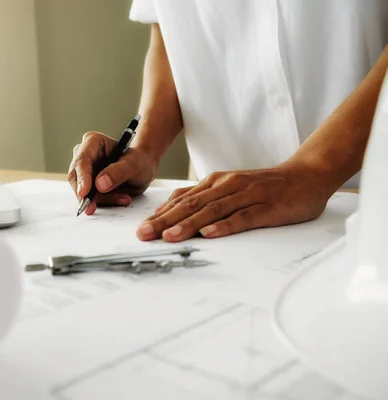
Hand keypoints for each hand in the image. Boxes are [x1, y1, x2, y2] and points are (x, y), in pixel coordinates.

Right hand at [68, 131, 158, 214]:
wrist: (143, 169)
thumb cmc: (139, 161)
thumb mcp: (134, 165)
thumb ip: (118, 172)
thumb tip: (99, 184)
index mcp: (93, 142)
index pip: (82, 160)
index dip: (82, 178)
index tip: (84, 193)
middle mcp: (84, 154)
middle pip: (77, 177)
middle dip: (88, 194)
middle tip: (96, 206)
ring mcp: (84, 170)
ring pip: (82, 190)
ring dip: (100, 199)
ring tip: (123, 198)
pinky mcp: (87, 184)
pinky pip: (89, 197)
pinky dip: (103, 202)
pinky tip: (120, 198)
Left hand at [136, 163, 331, 241]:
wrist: (306, 175)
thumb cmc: (265, 186)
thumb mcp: (229, 187)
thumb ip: (205, 197)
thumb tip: (174, 209)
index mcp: (216, 182)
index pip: (182, 199)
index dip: (160, 214)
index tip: (141, 228)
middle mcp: (227, 186)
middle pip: (191, 204)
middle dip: (165, 220)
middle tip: (144, 234)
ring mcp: (247, 195)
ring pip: (212, 210)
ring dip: (189, 224)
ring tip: (169, 236)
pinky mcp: (266, 207)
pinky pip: (243, 217)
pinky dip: (225, 225)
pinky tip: (210, 234)